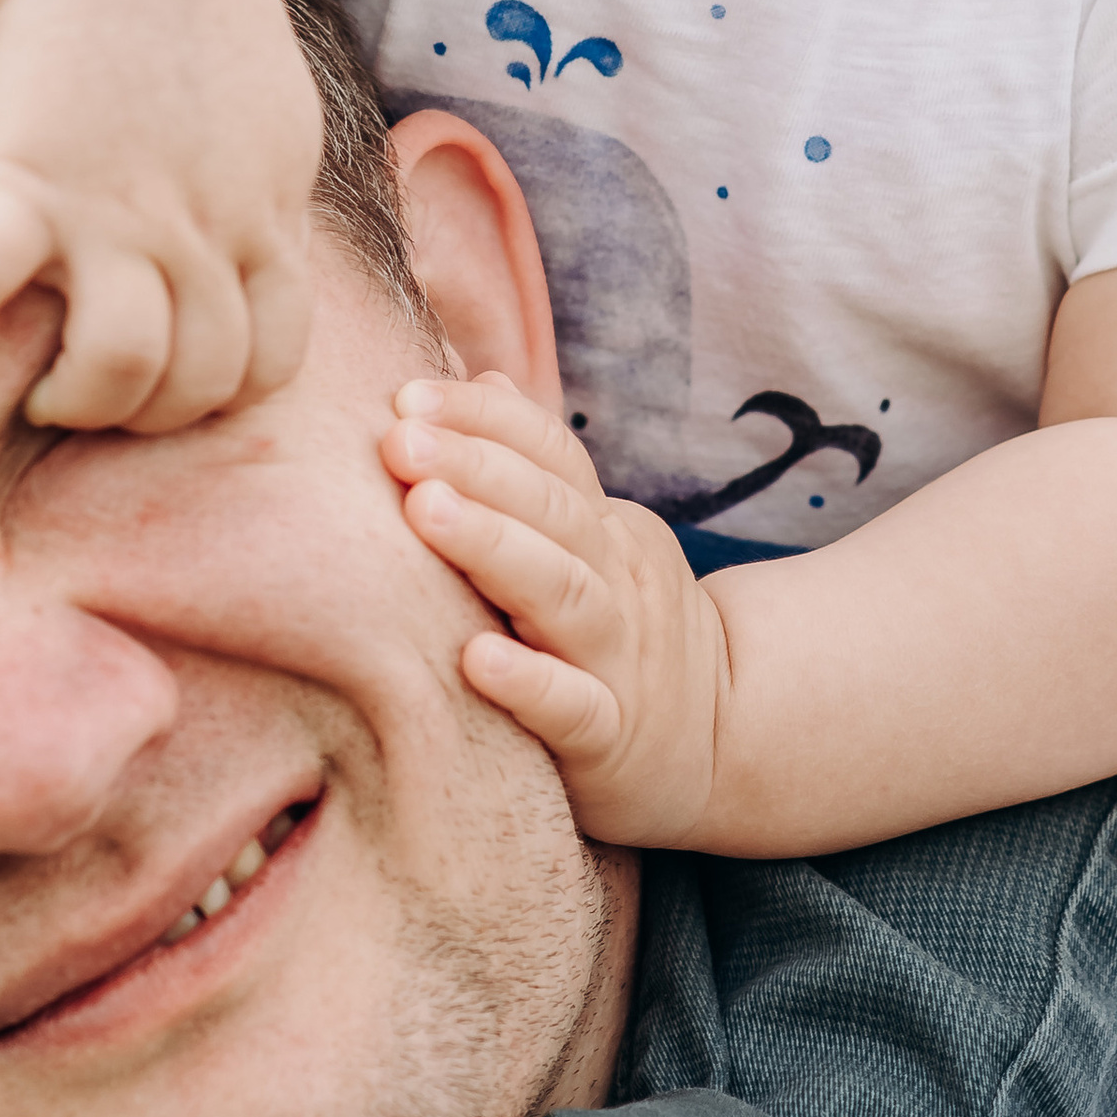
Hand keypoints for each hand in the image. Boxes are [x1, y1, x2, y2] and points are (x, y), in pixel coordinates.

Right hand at [0, 0, 322, 431]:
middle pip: (196, 381)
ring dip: (77, 402)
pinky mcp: (25, 179)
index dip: (221, 399)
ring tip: (39, 394)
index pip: (269, 365)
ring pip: (119, 363)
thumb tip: (274, 272)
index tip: (173, 386)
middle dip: (146, 415)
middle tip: (97, 393)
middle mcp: (196, 234)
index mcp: (258, 225)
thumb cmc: (203, 41)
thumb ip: (272, 215)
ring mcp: (113, 212)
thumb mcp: (276, 135)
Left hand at [380, 373, 727, 841]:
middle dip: (474, 467)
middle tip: (399, 440)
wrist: (717, 737)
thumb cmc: (616, 631)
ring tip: (424, 511)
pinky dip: (529, 683)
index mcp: (603, 529)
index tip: (406, 398)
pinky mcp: (608, 738)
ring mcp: (616, 659)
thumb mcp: (590, 543)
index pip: (553, 455)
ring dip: (492, 547)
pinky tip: (474, 661)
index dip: (485, 421)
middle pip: (552, 511)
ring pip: (562, 594)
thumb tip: (484, 378)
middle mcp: (615, 582)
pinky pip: (574, 708)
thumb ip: (537, 473)